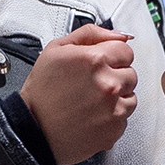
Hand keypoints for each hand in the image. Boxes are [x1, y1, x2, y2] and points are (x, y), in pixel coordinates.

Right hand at [21, 25, 137, 164]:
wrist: (33, 130)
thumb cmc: (41, 92)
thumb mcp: (56, 50)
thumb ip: (90, 34)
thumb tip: (119, 35)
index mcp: (95, 60)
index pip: (125, 50)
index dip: (111, 56)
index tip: (99, 65)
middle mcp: (108, 84)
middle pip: (131, 73)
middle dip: (115, 76)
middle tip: (91, 85)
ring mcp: (114, 108)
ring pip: (131, 96)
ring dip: (117, 97)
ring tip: (92, 101)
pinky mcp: (115, 129)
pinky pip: (125, 118)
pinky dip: (113, 116)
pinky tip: (93, 115)